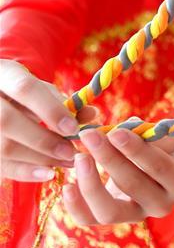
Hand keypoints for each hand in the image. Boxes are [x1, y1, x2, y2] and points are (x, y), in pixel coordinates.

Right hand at [1, 59, 95, 180]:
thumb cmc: (20, 91)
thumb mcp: (40, 88)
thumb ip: (62, 101)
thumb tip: (91, 115)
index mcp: (3, 74)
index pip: (25, 89)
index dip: (50, 109)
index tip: (74, 128)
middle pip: (8, 121)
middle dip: (43, 140)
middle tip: (72, 151)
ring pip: (3, 147)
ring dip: (38, 159)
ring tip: (67, 162)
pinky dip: (24, 172)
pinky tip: (48, 173)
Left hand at [62, 127, 173, 224]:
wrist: (154, 168)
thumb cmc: (157, 146)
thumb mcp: (158, 137)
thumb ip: (141, 133)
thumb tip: (114, 131)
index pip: (158, 167)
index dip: (135, 149)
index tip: (114, 132)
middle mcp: (163, 204)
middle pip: (133, 185)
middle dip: (109, 158)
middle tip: (89, 135)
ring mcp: (137, 216)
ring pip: (109, 211)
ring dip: (91, 184)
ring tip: (79, 157)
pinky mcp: (113, 222)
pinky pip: (89, 220)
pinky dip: (75, 205)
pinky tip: (67, 185)